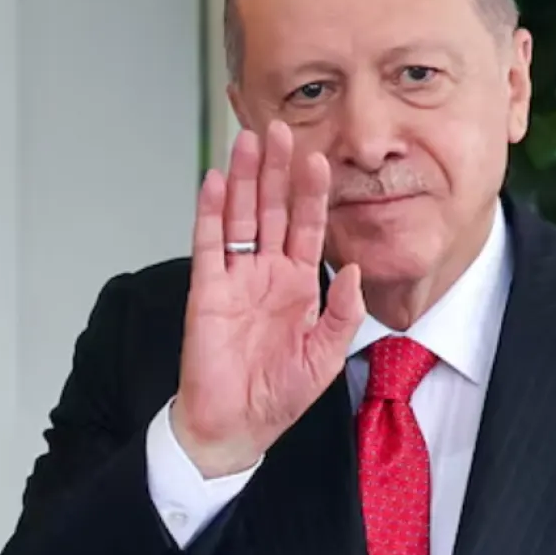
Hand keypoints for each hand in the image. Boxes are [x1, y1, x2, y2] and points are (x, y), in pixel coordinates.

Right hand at [171, 121, 365, 477]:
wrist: (235, 426)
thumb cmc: (278, 395)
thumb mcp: (324, 356)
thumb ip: (340, 312)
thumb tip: (349, 267)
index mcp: (298, 284)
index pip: (307, 226)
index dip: (312, 192)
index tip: (318, 157)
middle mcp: (266, 272)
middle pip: (271, 208)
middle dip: (275, 169)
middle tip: (279, 128)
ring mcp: (235, 278)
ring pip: (239, 215)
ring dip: (242, 178)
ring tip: (247, 140)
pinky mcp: (206, 290)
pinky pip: (208, 244)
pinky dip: (209, 211)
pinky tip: (214, 181)